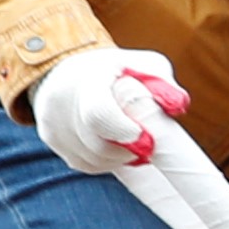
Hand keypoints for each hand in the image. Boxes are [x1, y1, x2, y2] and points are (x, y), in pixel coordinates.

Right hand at [31, 46, 188, 174]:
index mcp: (87, 79)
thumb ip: (163, 83)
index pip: (99, 114)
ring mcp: (51, 123)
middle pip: (97, 145)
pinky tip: (114, 145)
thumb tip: (177, 106)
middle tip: (147, 145)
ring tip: (132, 141)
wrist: (69, 70)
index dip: (125, 132)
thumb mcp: (143, 65)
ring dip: (118, 158)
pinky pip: (83, 163)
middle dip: (128, 150)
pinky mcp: (51, 139)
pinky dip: (103, 162)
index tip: (147, 140)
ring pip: (91, 159)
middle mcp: (61, 102)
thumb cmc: (117, 69)